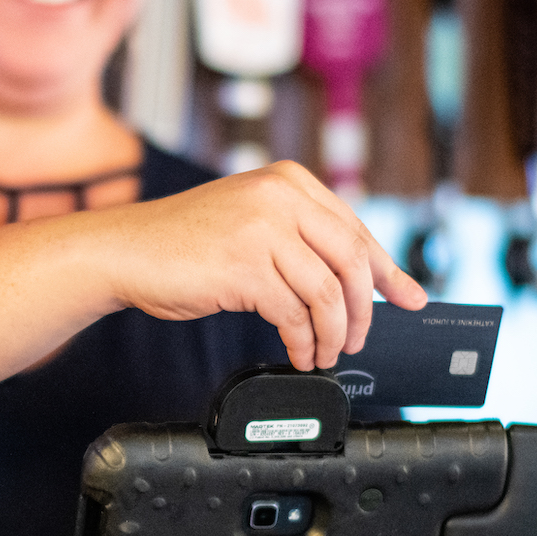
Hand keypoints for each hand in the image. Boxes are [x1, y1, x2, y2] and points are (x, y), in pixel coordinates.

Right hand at [93, 161, 426, 369]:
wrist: (125, 250)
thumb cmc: (184, 244)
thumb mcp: (251, 222)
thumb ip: (299, 238)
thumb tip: (356, 280)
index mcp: (289, 182)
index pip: (356, 230)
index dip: (388, 270)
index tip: (410, 296)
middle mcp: (280, 197)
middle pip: (352, 261)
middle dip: (363, 310)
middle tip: (359, 339)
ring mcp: (262, 229)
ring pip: (326, 293)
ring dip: (332, 333)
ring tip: (325, 353)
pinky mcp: (243, 266)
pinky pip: (293, 313)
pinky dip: (304, 341)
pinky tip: (300, 352)